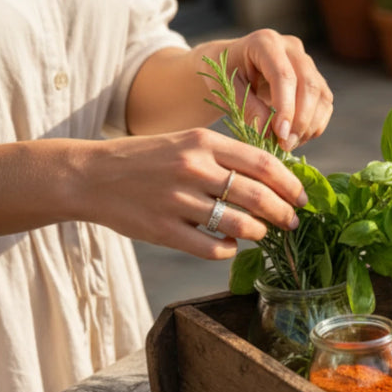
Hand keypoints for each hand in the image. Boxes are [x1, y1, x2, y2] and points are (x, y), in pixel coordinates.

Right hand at [80, 130, 309, 259]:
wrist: (88, 176)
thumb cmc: (145, 160)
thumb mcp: (186, 142)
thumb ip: (225, 156)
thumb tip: (274, 177)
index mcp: (202, 141)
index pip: (263, 163)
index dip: (291, 184)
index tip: (302, 197)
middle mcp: (192, 168)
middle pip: (258, 195)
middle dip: (284, 212)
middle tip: (293, 222)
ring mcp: (177, 200)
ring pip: (240, 225)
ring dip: (260, 233)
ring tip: (263, 233)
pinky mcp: (163, 230)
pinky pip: (213, 248)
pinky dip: (229, 250)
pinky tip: (230, 246)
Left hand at [217, 30, 334, 152]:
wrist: (232, 66)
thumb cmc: (224, 75)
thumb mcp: (225, 89)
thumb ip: (247, 108)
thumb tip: (269, 133)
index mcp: (265, 42)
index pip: (284, 76)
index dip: (285, 107)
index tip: (279, 134)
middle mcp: (291, 47)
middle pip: (308, 84)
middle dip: (300, 120)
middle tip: (284, 145)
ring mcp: (307, 62)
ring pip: (321, 96)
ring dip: (309, 126)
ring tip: (287, 144)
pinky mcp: (316, 79)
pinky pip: (325, 104)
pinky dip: (314, 125)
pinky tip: (296, 138)